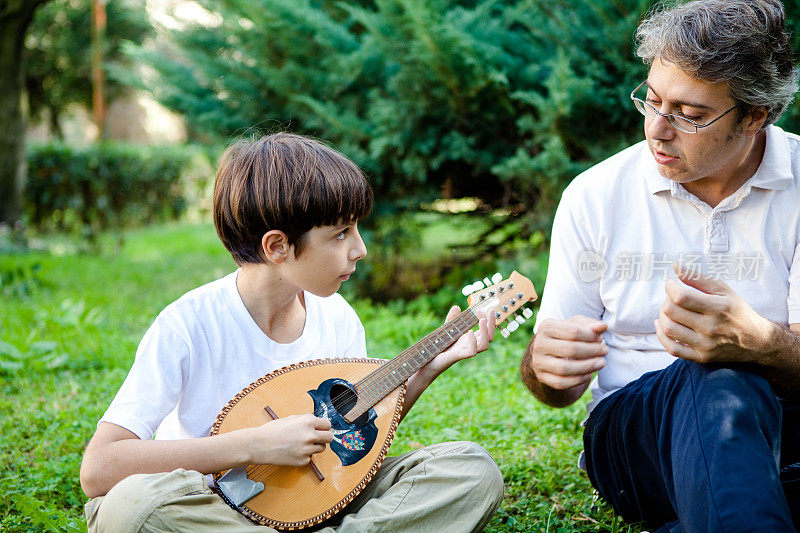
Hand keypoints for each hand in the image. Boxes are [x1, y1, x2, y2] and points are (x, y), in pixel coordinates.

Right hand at [239, 414, 332, 466]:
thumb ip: (307, 420)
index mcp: (308, 422)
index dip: (323, 427)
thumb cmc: (273, 430)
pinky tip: (293, 452)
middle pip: (329, 438)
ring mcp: (307, 450)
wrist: (259, 445)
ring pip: (321, 448)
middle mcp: (310, 435)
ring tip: (301, 444)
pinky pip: (310, 457)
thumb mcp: (291, 419)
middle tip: (316, 438)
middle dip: (324, 437)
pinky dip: (304, 455)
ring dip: (315, 446)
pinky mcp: (302, 461)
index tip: (320, 429)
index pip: (328, 425)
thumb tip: (320, 422)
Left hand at [412, 306, 493, 382]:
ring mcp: (465, 351)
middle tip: (491, 311)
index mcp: (471, 339)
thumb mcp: (446, 329)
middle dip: (492, 323)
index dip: (488, 320)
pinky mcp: (457, 356)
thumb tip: (456, 307)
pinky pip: (471, 352)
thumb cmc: (439, 346)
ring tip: (482, 320)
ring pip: (484, 345)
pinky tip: (470, 332)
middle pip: (490, 337)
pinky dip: (473, 342)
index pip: (487, 331)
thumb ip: (451, 318)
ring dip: (485, 332)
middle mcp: (470, 346)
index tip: (482, 309)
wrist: (428, 361)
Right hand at [529, 315, 607, 389]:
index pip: (572, 331)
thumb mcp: (576, 326)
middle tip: (604, 351)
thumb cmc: (565, 336)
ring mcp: (538, 362)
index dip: (591, 336)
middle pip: (570, 349)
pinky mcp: (541, 377)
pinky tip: (589, 374)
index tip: (600, 339)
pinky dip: (578, 380)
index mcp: (546, 326)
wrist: (548, 353)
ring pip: (564, 368)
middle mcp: (539, 344)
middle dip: (592, 351)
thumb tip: (603, 327)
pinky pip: (561, 382)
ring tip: (601, 363)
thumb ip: (590, 325)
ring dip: (587, 367)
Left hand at [654, 263, 770, 363]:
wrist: (756, 341)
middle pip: (671, 311)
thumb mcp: (723, 290)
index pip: (681, 297)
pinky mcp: (701, 357)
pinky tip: (663, 326)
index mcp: (718, 308)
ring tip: (668, 311)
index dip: (670, 287)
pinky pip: (672, 348)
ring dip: (662, 316)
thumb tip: (676, 266)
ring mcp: (705, 344)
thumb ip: (698, 278)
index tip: (671, 284)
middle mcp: (711, 327)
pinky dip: (661, 336)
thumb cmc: (737, 311)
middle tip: (671, 298)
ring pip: (669, 329)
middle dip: (666, 300)